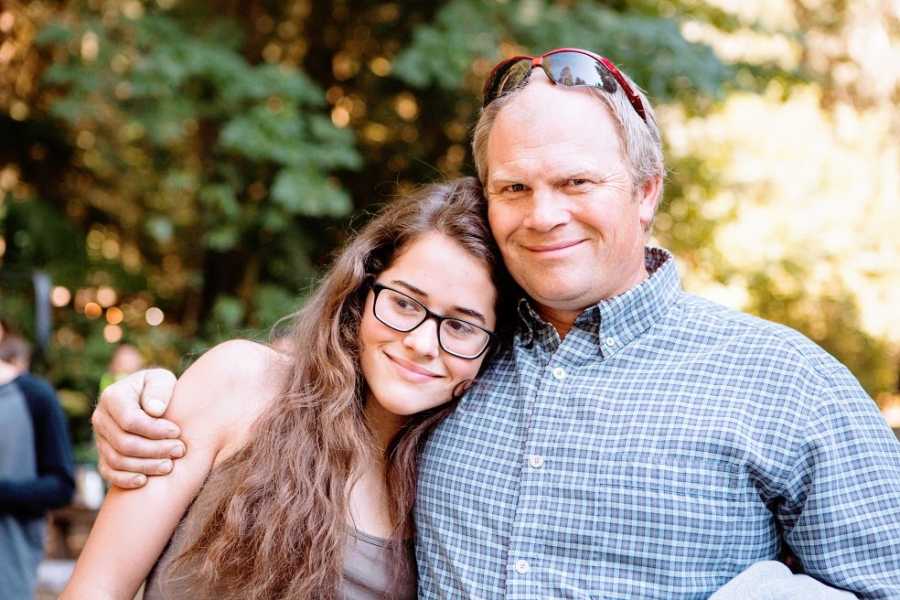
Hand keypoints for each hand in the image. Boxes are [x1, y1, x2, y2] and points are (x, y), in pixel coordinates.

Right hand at [92, 369, 184, 488]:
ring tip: (170, 466)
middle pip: (124, 443)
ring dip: (145, 466)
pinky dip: (124, 479)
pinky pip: (108, 472)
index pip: (131, 420)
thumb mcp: (161, 379)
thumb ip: (159, 389)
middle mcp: (100, 418)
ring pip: (117, 460)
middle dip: (155, 450)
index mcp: (112, 397)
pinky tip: (144, 481)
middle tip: (180, 450)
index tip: (177, 432)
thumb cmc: (158, 389)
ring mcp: (100, 438)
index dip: (155, 430)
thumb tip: (155, 410)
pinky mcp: (103, 453)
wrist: (148, 399)